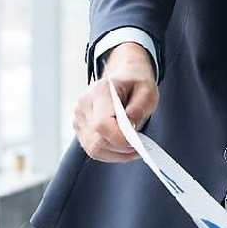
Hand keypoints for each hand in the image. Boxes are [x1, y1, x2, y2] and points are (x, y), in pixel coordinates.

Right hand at [73, 42, 157, 161]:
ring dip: (115, 153)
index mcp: (100, 91)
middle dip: (120, 149)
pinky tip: (121, 146)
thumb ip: (138, 110)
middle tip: (139, 146)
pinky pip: (92, 148)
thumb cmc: (136, 83)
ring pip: (93, 149)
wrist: (124, 74)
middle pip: (97, 141)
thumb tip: (129, 131)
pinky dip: (109, 152)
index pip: (102, 125)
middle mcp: (84, 103)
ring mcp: (78, 115)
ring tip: (132, 146)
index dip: (119, 140)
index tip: (136, 142)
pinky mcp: (79, 126)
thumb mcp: (147, 92)